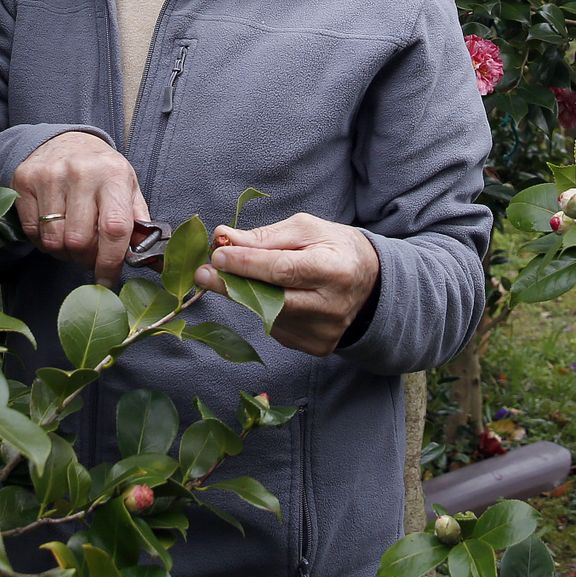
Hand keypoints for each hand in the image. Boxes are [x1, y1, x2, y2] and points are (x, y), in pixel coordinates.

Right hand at [12, 132, 149, 286]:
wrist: (66, 140)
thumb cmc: (102, 172)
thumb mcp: (128, 189)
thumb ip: (140, 225)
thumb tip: (157, 265)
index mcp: (113, 175)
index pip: (114, 228)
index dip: (111, 262)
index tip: (108, 281)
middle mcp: (81, 172)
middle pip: (79, 241)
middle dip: (85, 259)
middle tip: (88, 255)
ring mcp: (50, 175)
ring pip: (53, 240)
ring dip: (63, 252)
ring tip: (72, 240)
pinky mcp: (24, 180)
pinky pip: (32, 232)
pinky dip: (43, 241)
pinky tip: (53, 229)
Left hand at [194, 213, 381, 356]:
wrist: (371, 285)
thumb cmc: (335, 248)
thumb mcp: (308, 229)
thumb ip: (267, 237)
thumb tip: (225, 238)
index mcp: (335, 271)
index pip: (283, 270)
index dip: (247, 263)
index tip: (217, 255)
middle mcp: (331, 307)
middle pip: (270, 300)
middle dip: (232, 285)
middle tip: (203, 273)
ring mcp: (324, 332)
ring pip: (268, 317)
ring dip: (244, 297)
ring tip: (234, 277)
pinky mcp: (316, 347)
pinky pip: (277, 329)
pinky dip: (263, 311)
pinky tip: (268, 296)